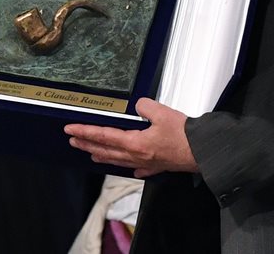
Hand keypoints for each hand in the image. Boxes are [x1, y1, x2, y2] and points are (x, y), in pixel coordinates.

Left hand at [64, 97, 196, 176]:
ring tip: (91, 153)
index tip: (71, 130)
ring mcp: (147, 163)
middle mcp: (137, 155)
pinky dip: (129, 166)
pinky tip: (129, 167)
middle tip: (73, 140)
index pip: (104, 136)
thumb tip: (138, 105)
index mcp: (135, 142)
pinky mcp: (159, 165)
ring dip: (102, 155)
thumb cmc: (184, 135)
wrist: (202, 152)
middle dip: (87, 144)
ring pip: (118, 160)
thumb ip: (145, 106)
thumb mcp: (162, 112)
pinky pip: (138, 168)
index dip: (86, 132)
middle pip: (106, 150)